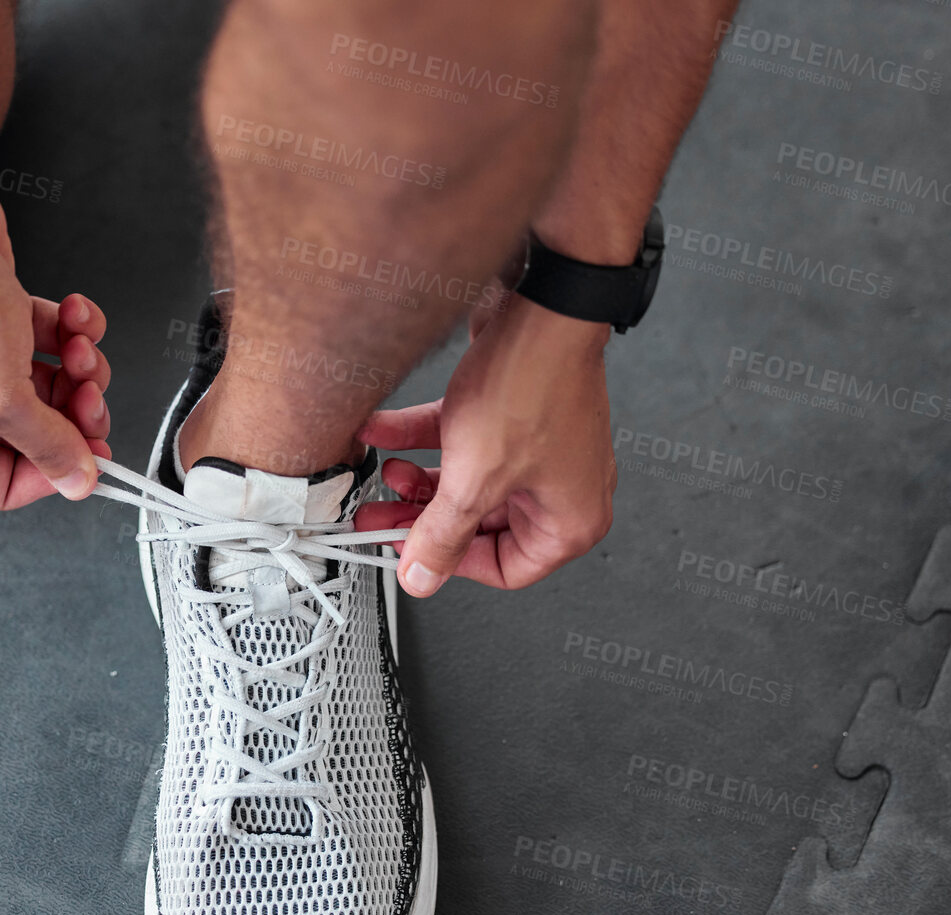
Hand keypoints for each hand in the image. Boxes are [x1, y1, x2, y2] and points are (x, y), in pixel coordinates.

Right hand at [0, 175, 111, 508]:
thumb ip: (43, 444)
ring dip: (81, 366)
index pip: (5, 486)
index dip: (50, 476)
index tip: (85, 454)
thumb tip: (77, 481)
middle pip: (41, 436)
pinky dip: (75, 327)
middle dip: (76, 415)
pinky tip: (70, 310)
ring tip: (76, 343)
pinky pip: (55, 340)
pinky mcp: (3, 318)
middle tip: (88, 393)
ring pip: (56, 387)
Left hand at [354, 294, 615, 595]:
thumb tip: (421, 575)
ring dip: (417, 478)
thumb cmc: (534, 383)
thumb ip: (442, 535)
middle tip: (379, 515)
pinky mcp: (511, 413)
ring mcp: (536, 448)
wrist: (540, 302)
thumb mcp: (475, 479)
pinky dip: (419, 437)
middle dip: (423, 517)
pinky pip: (460, 439)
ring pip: (465, 481)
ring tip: (382, 473)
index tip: (410, 551)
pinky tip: (382, 430)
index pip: (505, 570)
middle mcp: (559, 487)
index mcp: (570, 520)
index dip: (450, 563)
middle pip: (477, 524)